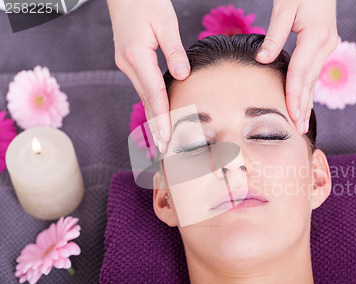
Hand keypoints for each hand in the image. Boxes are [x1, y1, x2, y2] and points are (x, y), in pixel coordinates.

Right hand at [107, 0, 189, 152]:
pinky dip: (152, 105)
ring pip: (144, 97)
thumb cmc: (146, 2)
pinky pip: (143, 88)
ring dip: (154, 119)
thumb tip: (183, 75)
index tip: (167, 138)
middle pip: (147, 101)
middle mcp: (128, 64)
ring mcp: (127, 65)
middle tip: (165, 151)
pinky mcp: (129, 62)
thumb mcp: (165, 22)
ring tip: (163, 141)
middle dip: (156, 127)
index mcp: (137, 56)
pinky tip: (159, 117)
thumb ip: (174, 51)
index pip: (153, 94)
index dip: (162, 118)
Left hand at [256, 0, 337, 133]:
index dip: (294, 95)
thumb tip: (262, 60)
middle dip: (303, 106)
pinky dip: (308, 89)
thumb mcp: (285, 6)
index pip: (300, 72)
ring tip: (303, 123)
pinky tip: (305, 103)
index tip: (290, 115)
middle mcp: (325, 45)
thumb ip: (274, 35)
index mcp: (316, 36)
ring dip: (307, 102)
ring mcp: (327, 46)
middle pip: (310, 81)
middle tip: (299, 129)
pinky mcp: (324, 46)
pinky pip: (314, 73)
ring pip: (313, 79)